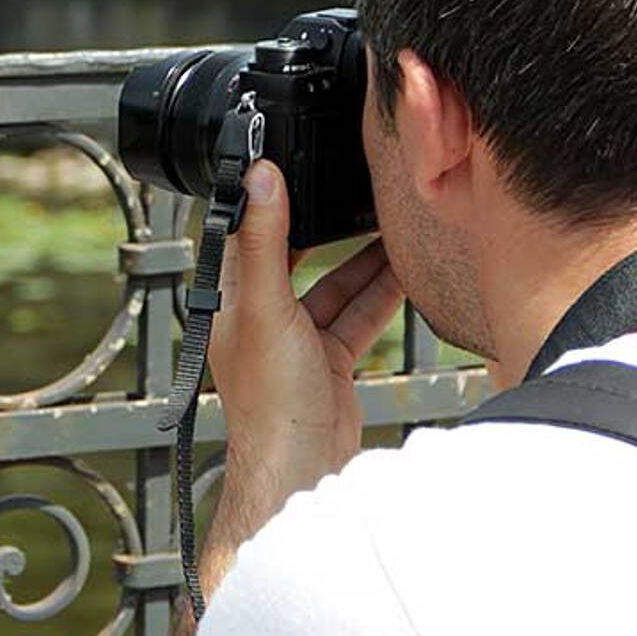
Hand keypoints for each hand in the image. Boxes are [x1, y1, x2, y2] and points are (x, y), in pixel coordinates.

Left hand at [208, 159, 402, 516]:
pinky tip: (404, 271)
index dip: (270, 200)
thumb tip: (260, 179)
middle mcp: (261, 312)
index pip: (248, 232)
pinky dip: (381, 294)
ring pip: (335, 283)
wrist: (302, 469)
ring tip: (393, 225)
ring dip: (363, 259)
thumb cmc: (267, 400)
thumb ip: (267, 241)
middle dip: (326, 227)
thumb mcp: (266, 305)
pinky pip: (357, 314)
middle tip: (354, 192)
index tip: (294, 166)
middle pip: (297, 254)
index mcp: (231, 296)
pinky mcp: (328, 358)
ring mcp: (297, 336)